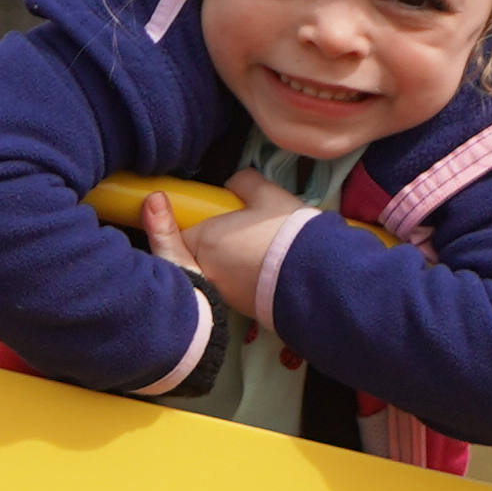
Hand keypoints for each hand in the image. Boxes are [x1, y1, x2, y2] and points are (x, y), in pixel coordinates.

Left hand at [184, 178, 313, 329]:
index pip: (176, 232)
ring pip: (211, 271)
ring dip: (221, 259)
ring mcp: (221, 292)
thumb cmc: (289, 234)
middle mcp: (206, 270)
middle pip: (191, 254)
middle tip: (229, 229)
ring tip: (251, 244)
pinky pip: (229, 285)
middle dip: (204, 241)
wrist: (316, 278)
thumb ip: (244, 183)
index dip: (185, 221)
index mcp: (205, 239)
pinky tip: (260, 262)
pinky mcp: (240, 307)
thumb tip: (235, 183)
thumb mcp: (268, 195)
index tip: (185, 211)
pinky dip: (236, 275)